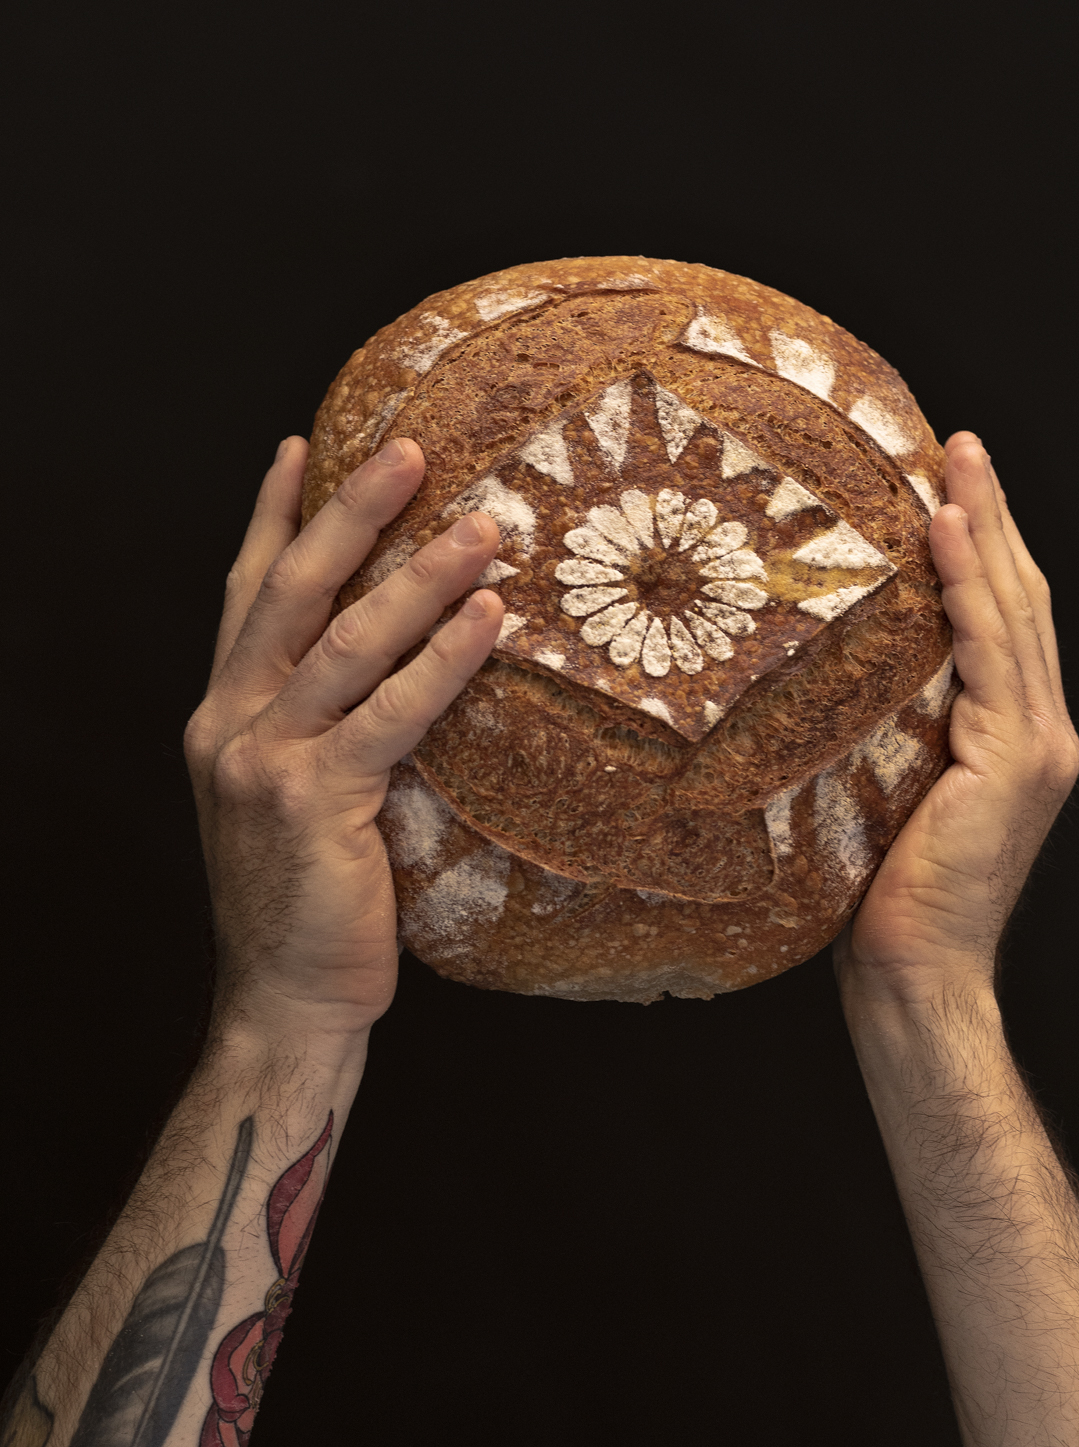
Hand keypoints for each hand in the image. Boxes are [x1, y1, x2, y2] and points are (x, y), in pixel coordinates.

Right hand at [184, 436, 503, 1042]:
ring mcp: (265, 761)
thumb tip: (396, 658)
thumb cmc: (307, 899)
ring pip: (344, 640)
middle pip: (291, 592)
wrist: (284, 1000)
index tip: (302, 446)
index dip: (272, 517)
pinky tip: (486, 620)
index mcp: (223, 715)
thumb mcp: (291, 794)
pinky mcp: (314, 801)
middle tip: (410, 448)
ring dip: (418, 575)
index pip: (245, 594)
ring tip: (481, 527)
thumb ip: (319, 725)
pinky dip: (442, 661)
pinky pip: (390, 714)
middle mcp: (230, 724)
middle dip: (350, 513)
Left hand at [835, 432, 1078, 1012]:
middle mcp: (1041, 730)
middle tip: (959, 445)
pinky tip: (943, 531)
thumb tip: (822, 669)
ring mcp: (1036, 743)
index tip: (950, 485)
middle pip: (1021, 597)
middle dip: (993, 515)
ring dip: (985, 526)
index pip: (1005, 619)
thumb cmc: (881, 895)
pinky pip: (989, 650)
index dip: (984, 546)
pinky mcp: (1012, 759)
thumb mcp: (883, 787)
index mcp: (1015, 735)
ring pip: (1014, 609)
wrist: (912, 973)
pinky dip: (968, 585)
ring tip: (957, 460)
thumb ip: (886, 725)